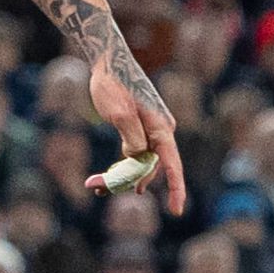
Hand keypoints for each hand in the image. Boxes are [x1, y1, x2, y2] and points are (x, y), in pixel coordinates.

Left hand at [85, 46, 186, 213]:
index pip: (173, 164)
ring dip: (122, 176)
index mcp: (162, 128)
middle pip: (151, 167)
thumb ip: (132, 139)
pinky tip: (110, 181)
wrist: (108, 61)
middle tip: (97, 189)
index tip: (176, 211)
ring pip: (141, 162)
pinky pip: (135, 154)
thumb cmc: (113, 84)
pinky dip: (122, 166)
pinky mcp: (140, 128)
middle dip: (128, 181)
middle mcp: (162, 131)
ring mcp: (152, 130)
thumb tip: (139, 159)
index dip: (176, 189)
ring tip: (97, 187)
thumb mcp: (120, 113)